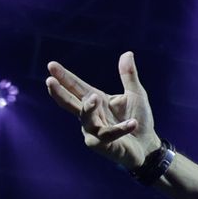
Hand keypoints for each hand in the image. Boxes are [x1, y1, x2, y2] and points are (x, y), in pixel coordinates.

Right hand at [45, 51, 156, 170]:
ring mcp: (94, 131)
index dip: (64, 77)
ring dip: (89, 108)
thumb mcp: (136, 94)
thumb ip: (128, 75)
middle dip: (59, 92)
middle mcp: (90, 115)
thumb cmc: (139, 119)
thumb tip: (127, 53)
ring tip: (94, 98)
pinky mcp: (103, 145)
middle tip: (49, 81)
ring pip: (86, 119)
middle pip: (70, 103)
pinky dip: (121, 128)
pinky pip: (109, 135)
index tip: (51, 65)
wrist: (148, 145)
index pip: (76, 87)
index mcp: (95, 100)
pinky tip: (132, 123)